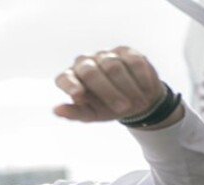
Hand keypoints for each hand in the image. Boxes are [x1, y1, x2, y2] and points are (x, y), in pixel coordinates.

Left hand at [53, 46, 179, 126]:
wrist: (132, 100)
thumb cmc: (106, 108)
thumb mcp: (91, 115)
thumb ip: (74, 113)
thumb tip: (57, 111)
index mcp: (72, 78)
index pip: (65, 78)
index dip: (71, 85)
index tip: (79, 96)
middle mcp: (85, 63)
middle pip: (90, 72)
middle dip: (108, 92)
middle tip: (122, 108)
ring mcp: (105, 55)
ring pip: (113, 66)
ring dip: (127, 88)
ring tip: (138, 103)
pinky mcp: (126, 52)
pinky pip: (133, 61)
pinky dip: (141, 78)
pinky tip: (146, 91)